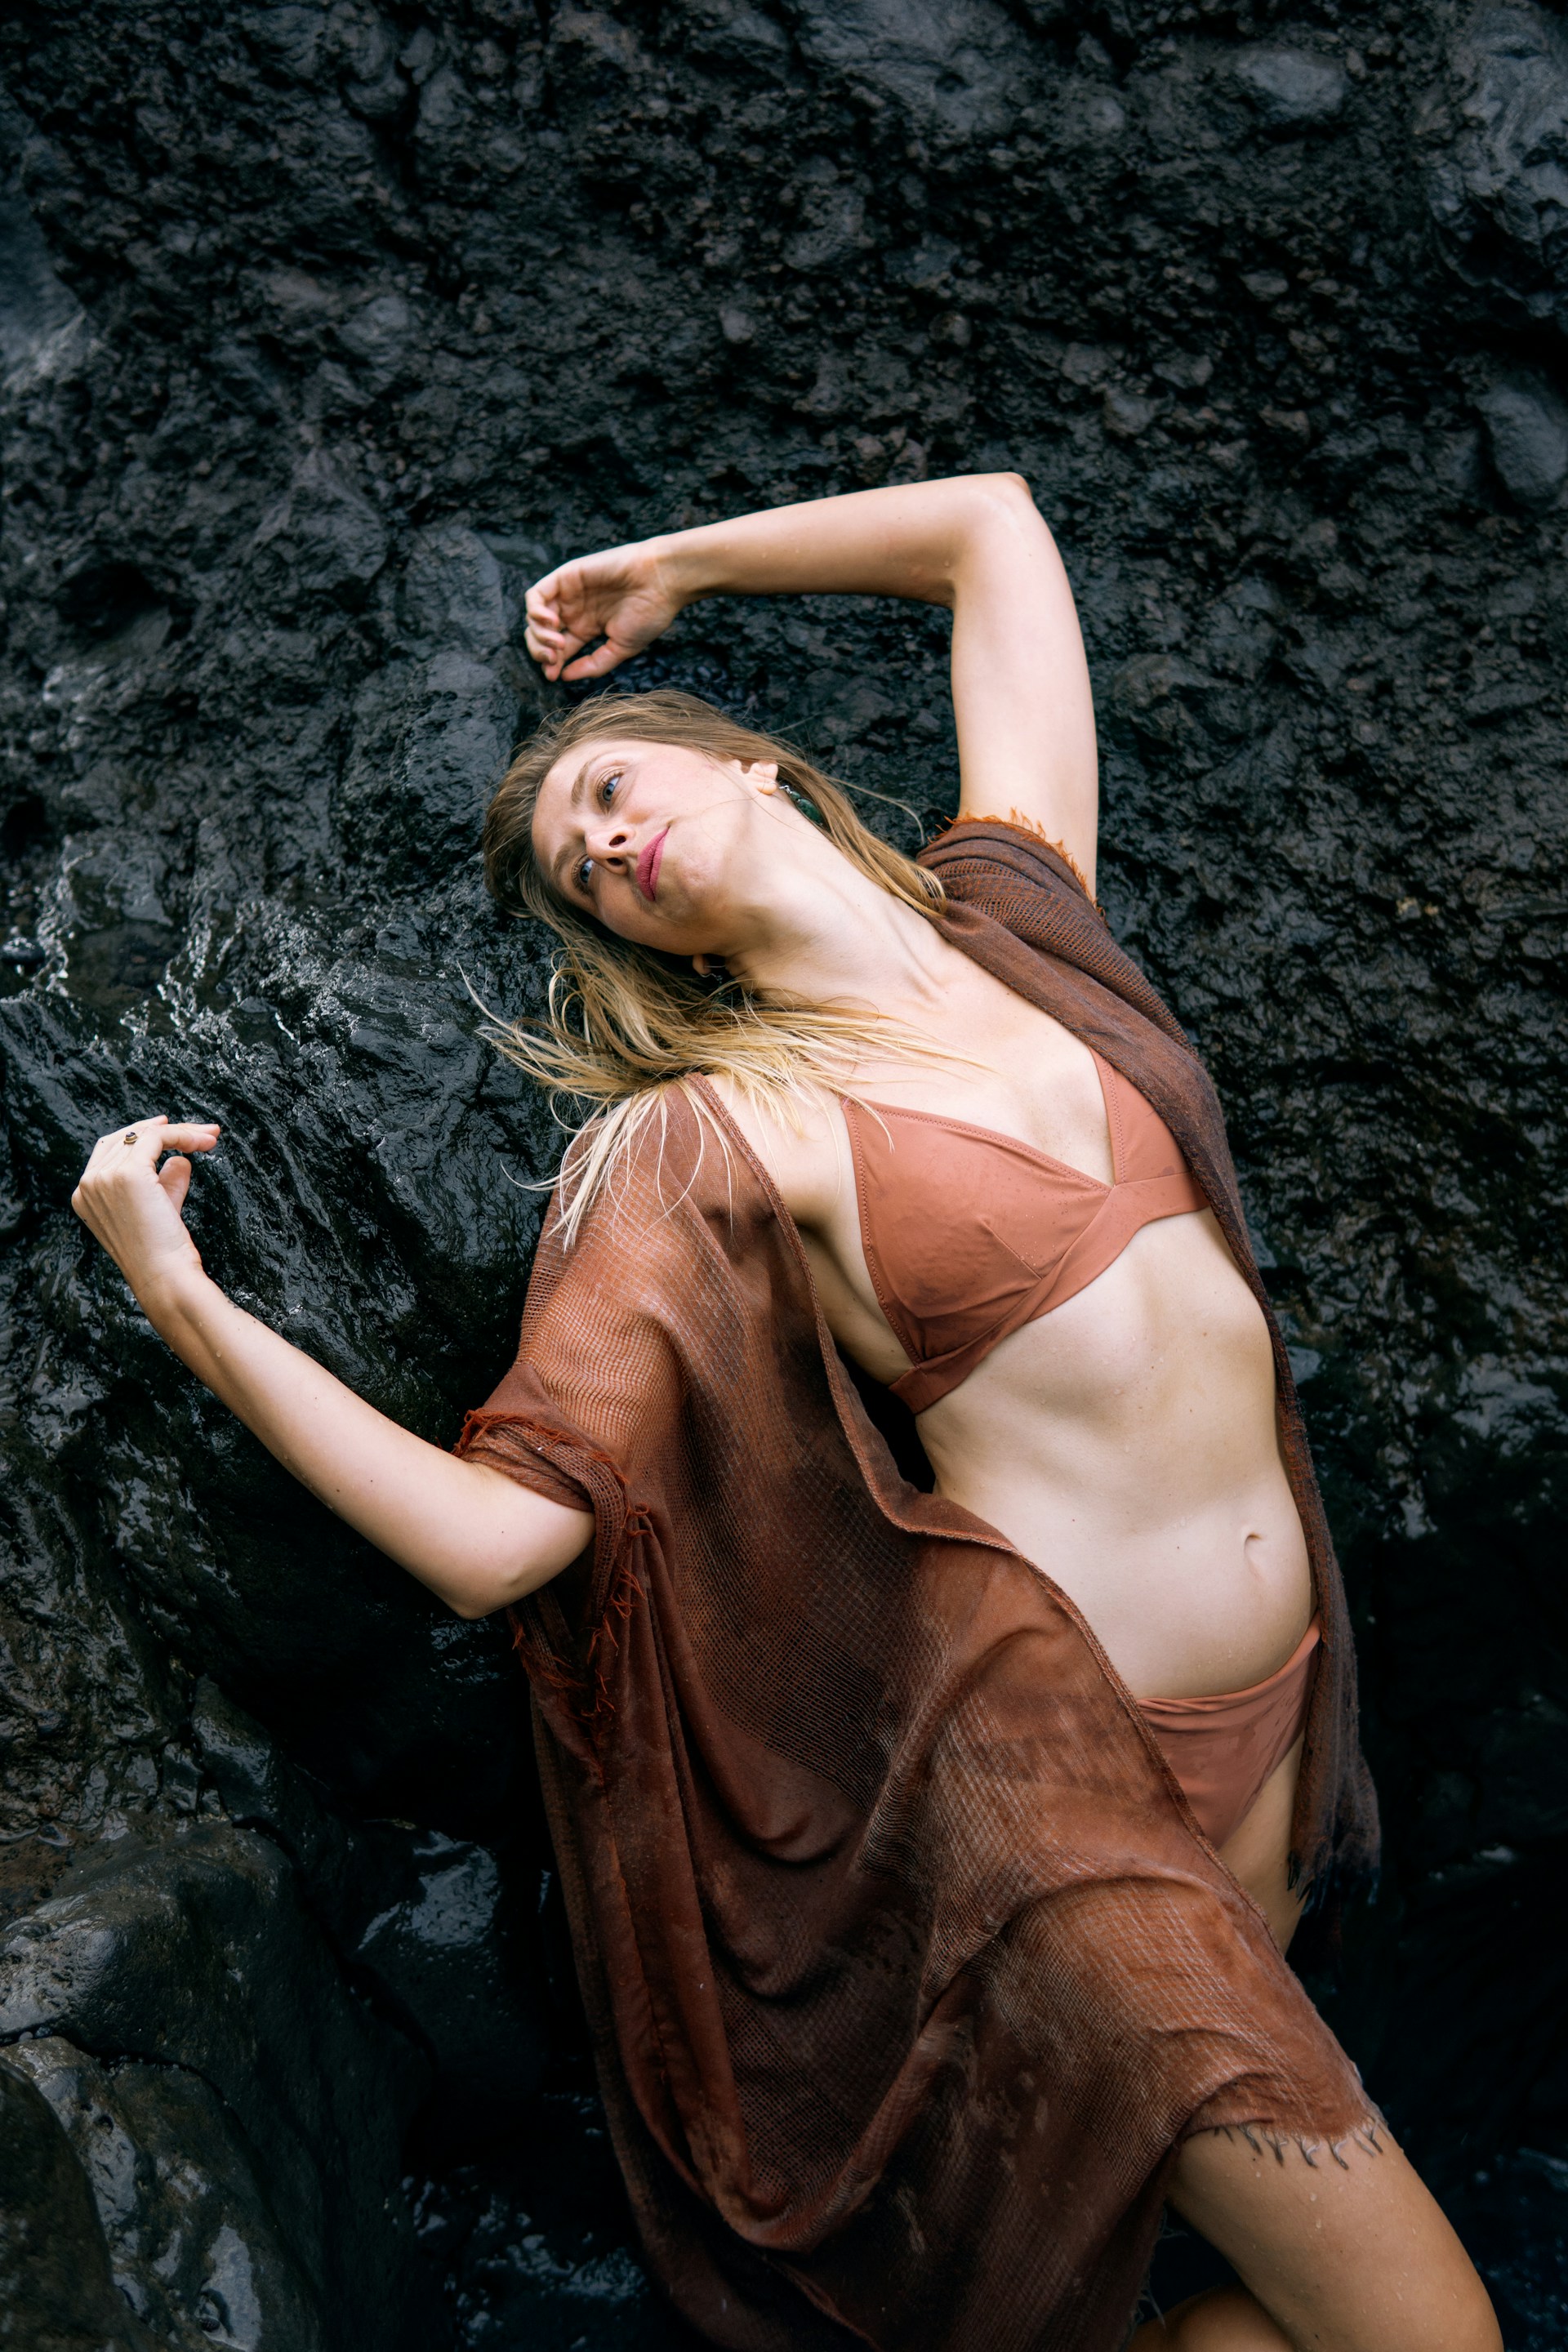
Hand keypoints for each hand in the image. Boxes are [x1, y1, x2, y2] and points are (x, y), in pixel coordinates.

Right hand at [71, 1116, 221, 1313]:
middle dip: (167, 1130)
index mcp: (86, 1196)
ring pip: (144, 1135)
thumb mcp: (161, 1210)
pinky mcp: (127, 1173)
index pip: (110, 1150)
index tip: (171, 1128)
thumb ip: (166, 1183)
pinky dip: (182, 1135)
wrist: (164, 1276)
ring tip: (211, 1137)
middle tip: (203, 1131)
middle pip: (126, 1137)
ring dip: (183, 1132)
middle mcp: (88, 1184)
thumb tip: (180, 1161)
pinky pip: (157, 1138)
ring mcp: (104, 1177)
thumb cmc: (164, 1253)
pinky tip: (203, 1143)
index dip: (139, 1134)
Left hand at [523, 537, 682, 681]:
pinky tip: (552, 623)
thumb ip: (593, 664)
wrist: (661, 581)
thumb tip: (564, 676)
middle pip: (541, 636)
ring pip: (533, 617)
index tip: (554, 676)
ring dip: (538, 635)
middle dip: (540, 652)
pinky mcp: (565, 577)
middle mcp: (574, 611)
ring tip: (557, 643)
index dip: (551, 665)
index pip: (558, 650)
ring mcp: (568, 594)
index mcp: (586, 628)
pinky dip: (535, 611)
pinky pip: (535, 595)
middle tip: (553, 661)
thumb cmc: (648, 613)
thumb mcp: (621, 648)